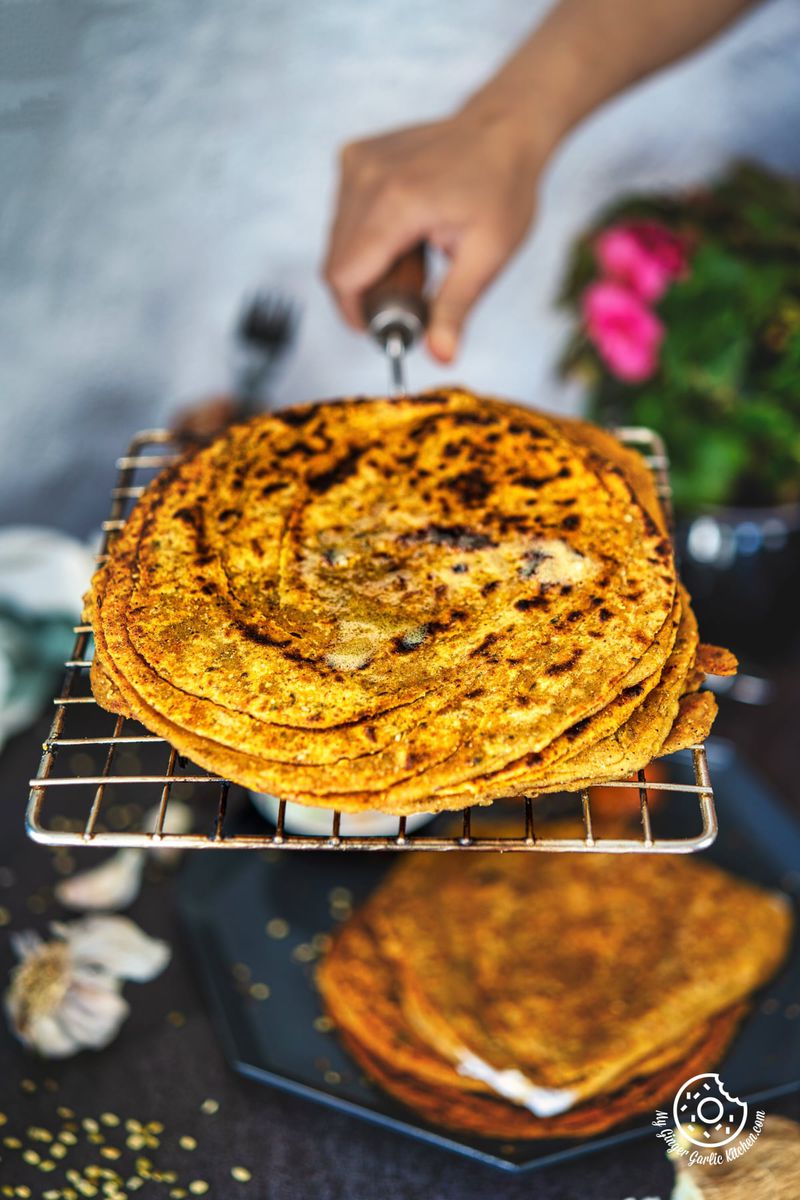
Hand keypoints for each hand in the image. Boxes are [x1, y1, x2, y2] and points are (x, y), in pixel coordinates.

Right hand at [323, 108, 543, 362]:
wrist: (504, 129)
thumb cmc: (504, 190)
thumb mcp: (489, 256)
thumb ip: (456, 308)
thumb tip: (441, 358)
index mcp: (397, 203)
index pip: (344, 276)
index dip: (356, 312)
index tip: (386, 326)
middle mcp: (367, 175)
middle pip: (336, 263)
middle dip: (365, 291)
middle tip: (410, 292)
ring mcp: (357, 160)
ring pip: (335, 242)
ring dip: (365, 264)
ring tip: (412, 256)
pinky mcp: (353, 155)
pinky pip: (342, 216)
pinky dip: (364, 236)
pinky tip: (402, 229)